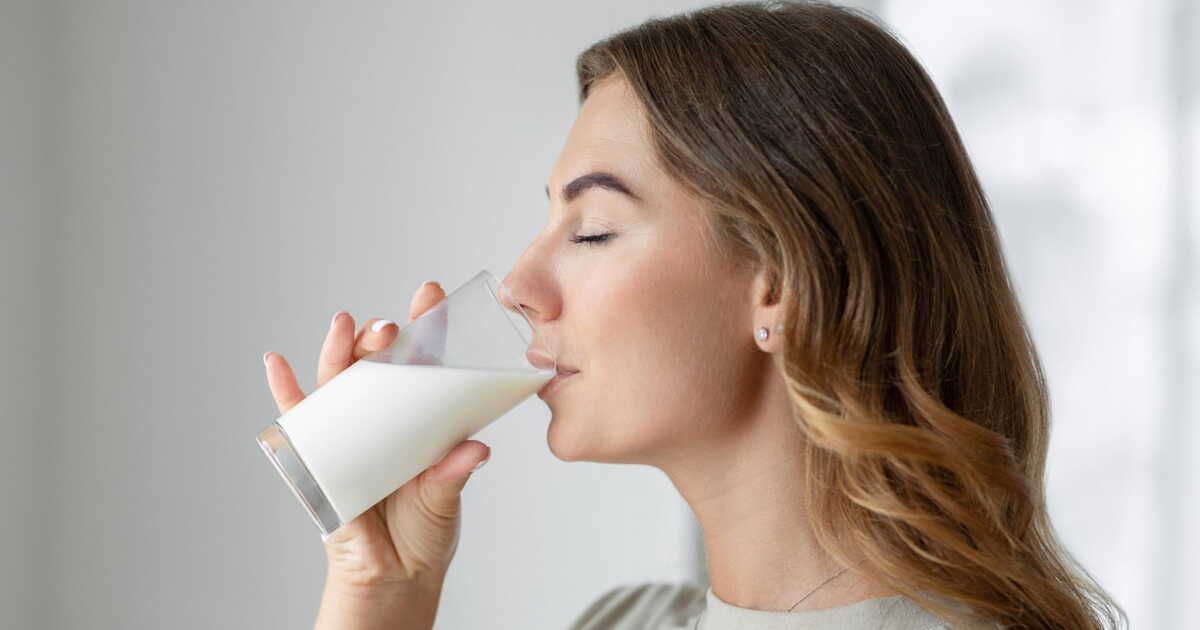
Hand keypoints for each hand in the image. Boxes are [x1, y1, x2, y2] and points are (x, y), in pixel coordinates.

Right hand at [263, 281, 490, 589]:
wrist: (394, 576)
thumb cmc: (424, 530)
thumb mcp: (444, 497)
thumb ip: (453, 472)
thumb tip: (474, 450)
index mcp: (419, 417)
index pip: (423, 361)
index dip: (425, 326)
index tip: (431, 296)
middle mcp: (383, 416)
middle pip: (376, 365)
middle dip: (379, 338)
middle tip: (389, 326)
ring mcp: (349, 432)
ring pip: (339, 383)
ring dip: (338, 352)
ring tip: (344, 326)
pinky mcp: (318, 456)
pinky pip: (297, 420)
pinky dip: (284, 391)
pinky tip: (276, 363)